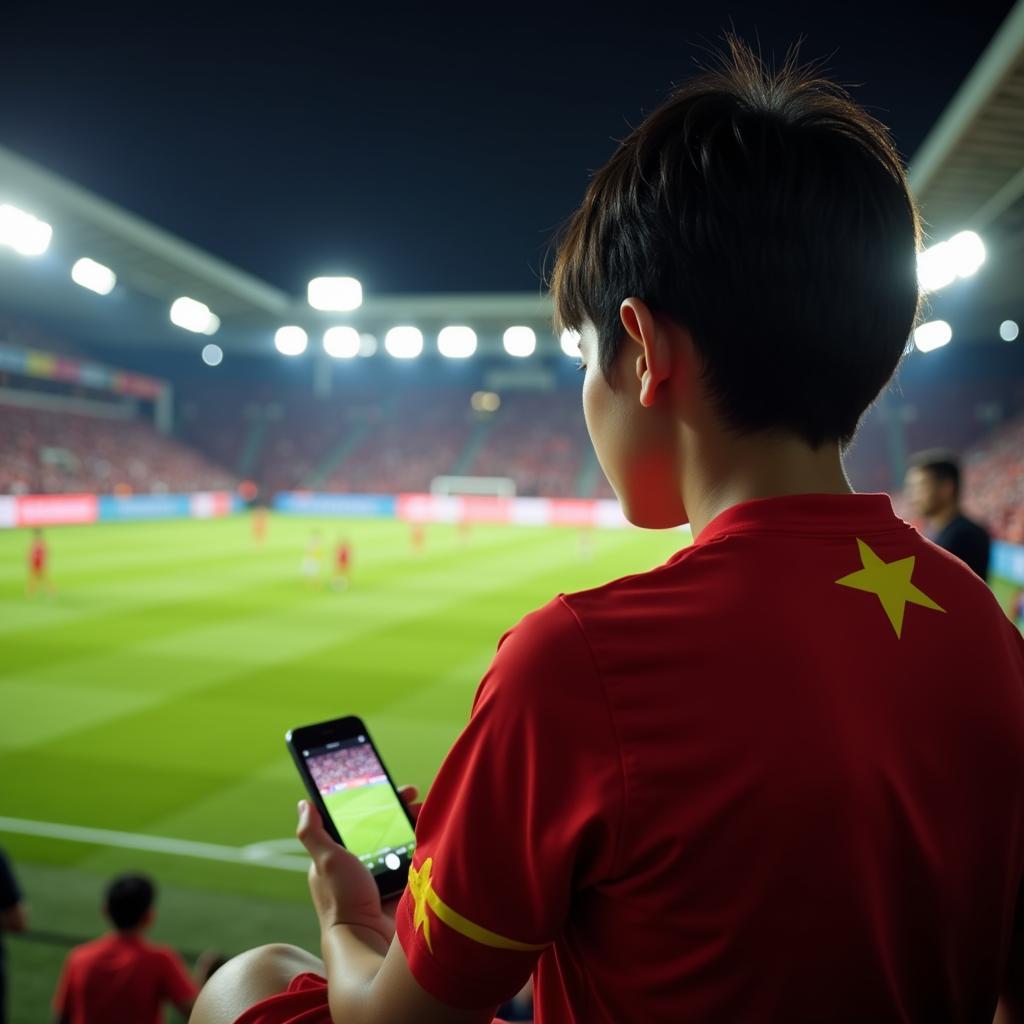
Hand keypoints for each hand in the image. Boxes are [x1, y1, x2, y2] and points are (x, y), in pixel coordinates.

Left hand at [295, 786, 420, 946]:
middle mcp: (362, 863)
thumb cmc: (342, 899)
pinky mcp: (402, 887)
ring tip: (427, 812)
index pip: (359, 818)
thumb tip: (305, 803)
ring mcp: (384, 875)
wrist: (369, 939)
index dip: (374, 800)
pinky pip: (416, 860)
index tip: (389, 786)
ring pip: (402, 839)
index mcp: (340, 855)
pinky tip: (432, 834)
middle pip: (384, 826)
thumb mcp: (325, 861)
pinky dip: (424, 846)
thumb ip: (313, 833)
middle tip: (415, 796)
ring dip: (415, 824)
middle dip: (400, 808)